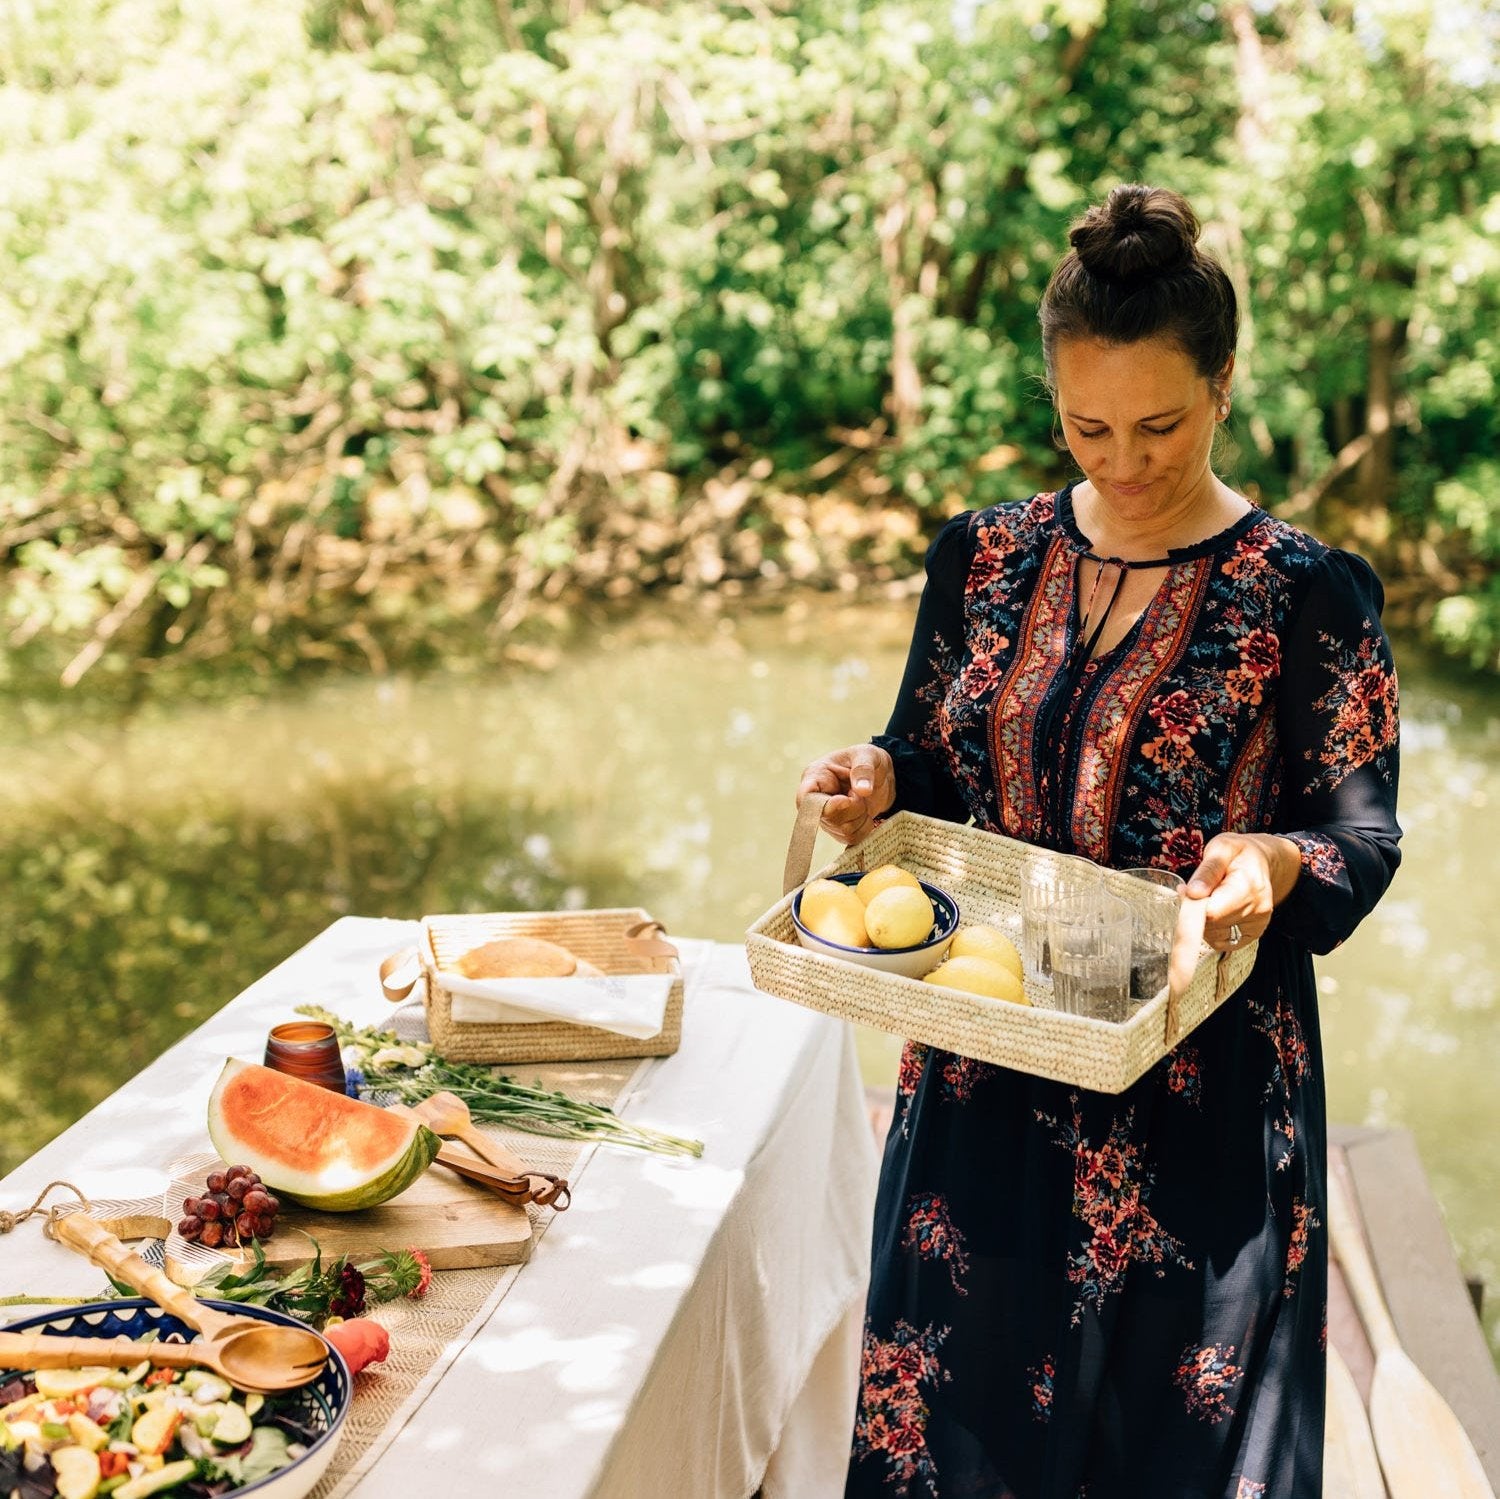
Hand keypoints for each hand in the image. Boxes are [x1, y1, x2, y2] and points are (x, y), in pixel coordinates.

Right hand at [797, 744, 896, 845]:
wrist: (882, 775)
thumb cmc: (869, 760)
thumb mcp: (868, 755)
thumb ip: (863, 769)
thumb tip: (862, 790)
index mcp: (816, 776)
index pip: (805, 798)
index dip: (823, 806)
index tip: (845, 800)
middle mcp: (817, 799)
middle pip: (827, 818)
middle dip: (852, 808)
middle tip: (862, 792)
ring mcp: (827, 817)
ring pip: (842, 830)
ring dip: (861, 816)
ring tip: (863, 799)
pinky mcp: (839, 829)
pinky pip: (852, 838)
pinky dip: (865, 827)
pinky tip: (865, 812)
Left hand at [1185, 832, 1301, 950]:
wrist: (1261, 860)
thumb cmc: (1239, 852)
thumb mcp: (1221, 848)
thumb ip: (1207, 871)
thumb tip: (1193, 893)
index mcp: (1248, 886)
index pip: (1211, 912)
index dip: (1192, 904)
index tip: (1186, 891)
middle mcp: (1257, 909)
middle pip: (1212, 926)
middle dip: (1197, 912)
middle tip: (1197, 892)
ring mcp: (1259, 923)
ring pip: (1217, 936)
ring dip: (1204, 923)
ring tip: (1208, 900)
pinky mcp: (1255, 932)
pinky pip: (1226, 942)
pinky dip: (1215, 932)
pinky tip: (1216, 914)